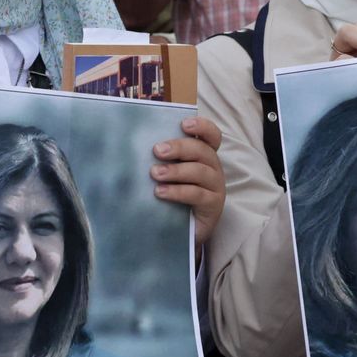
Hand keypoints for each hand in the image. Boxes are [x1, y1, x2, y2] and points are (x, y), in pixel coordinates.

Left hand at [154, 116, 223, 242]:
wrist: (183, 231)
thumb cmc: (175, 197)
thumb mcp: (170, 175)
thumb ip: (164, 159)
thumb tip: (140, 145)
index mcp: (205, 156)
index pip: (212, 136)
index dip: (202, 127)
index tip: (183, 125)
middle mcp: (214, 168)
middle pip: (202, 151)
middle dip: (179, 148)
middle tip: (157, 151)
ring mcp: (216, 187)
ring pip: (199, 172)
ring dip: (175, 171)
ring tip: (155, 174)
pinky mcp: (213, 205)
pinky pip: (197, 194)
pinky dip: (177, 191)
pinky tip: (160, 192)